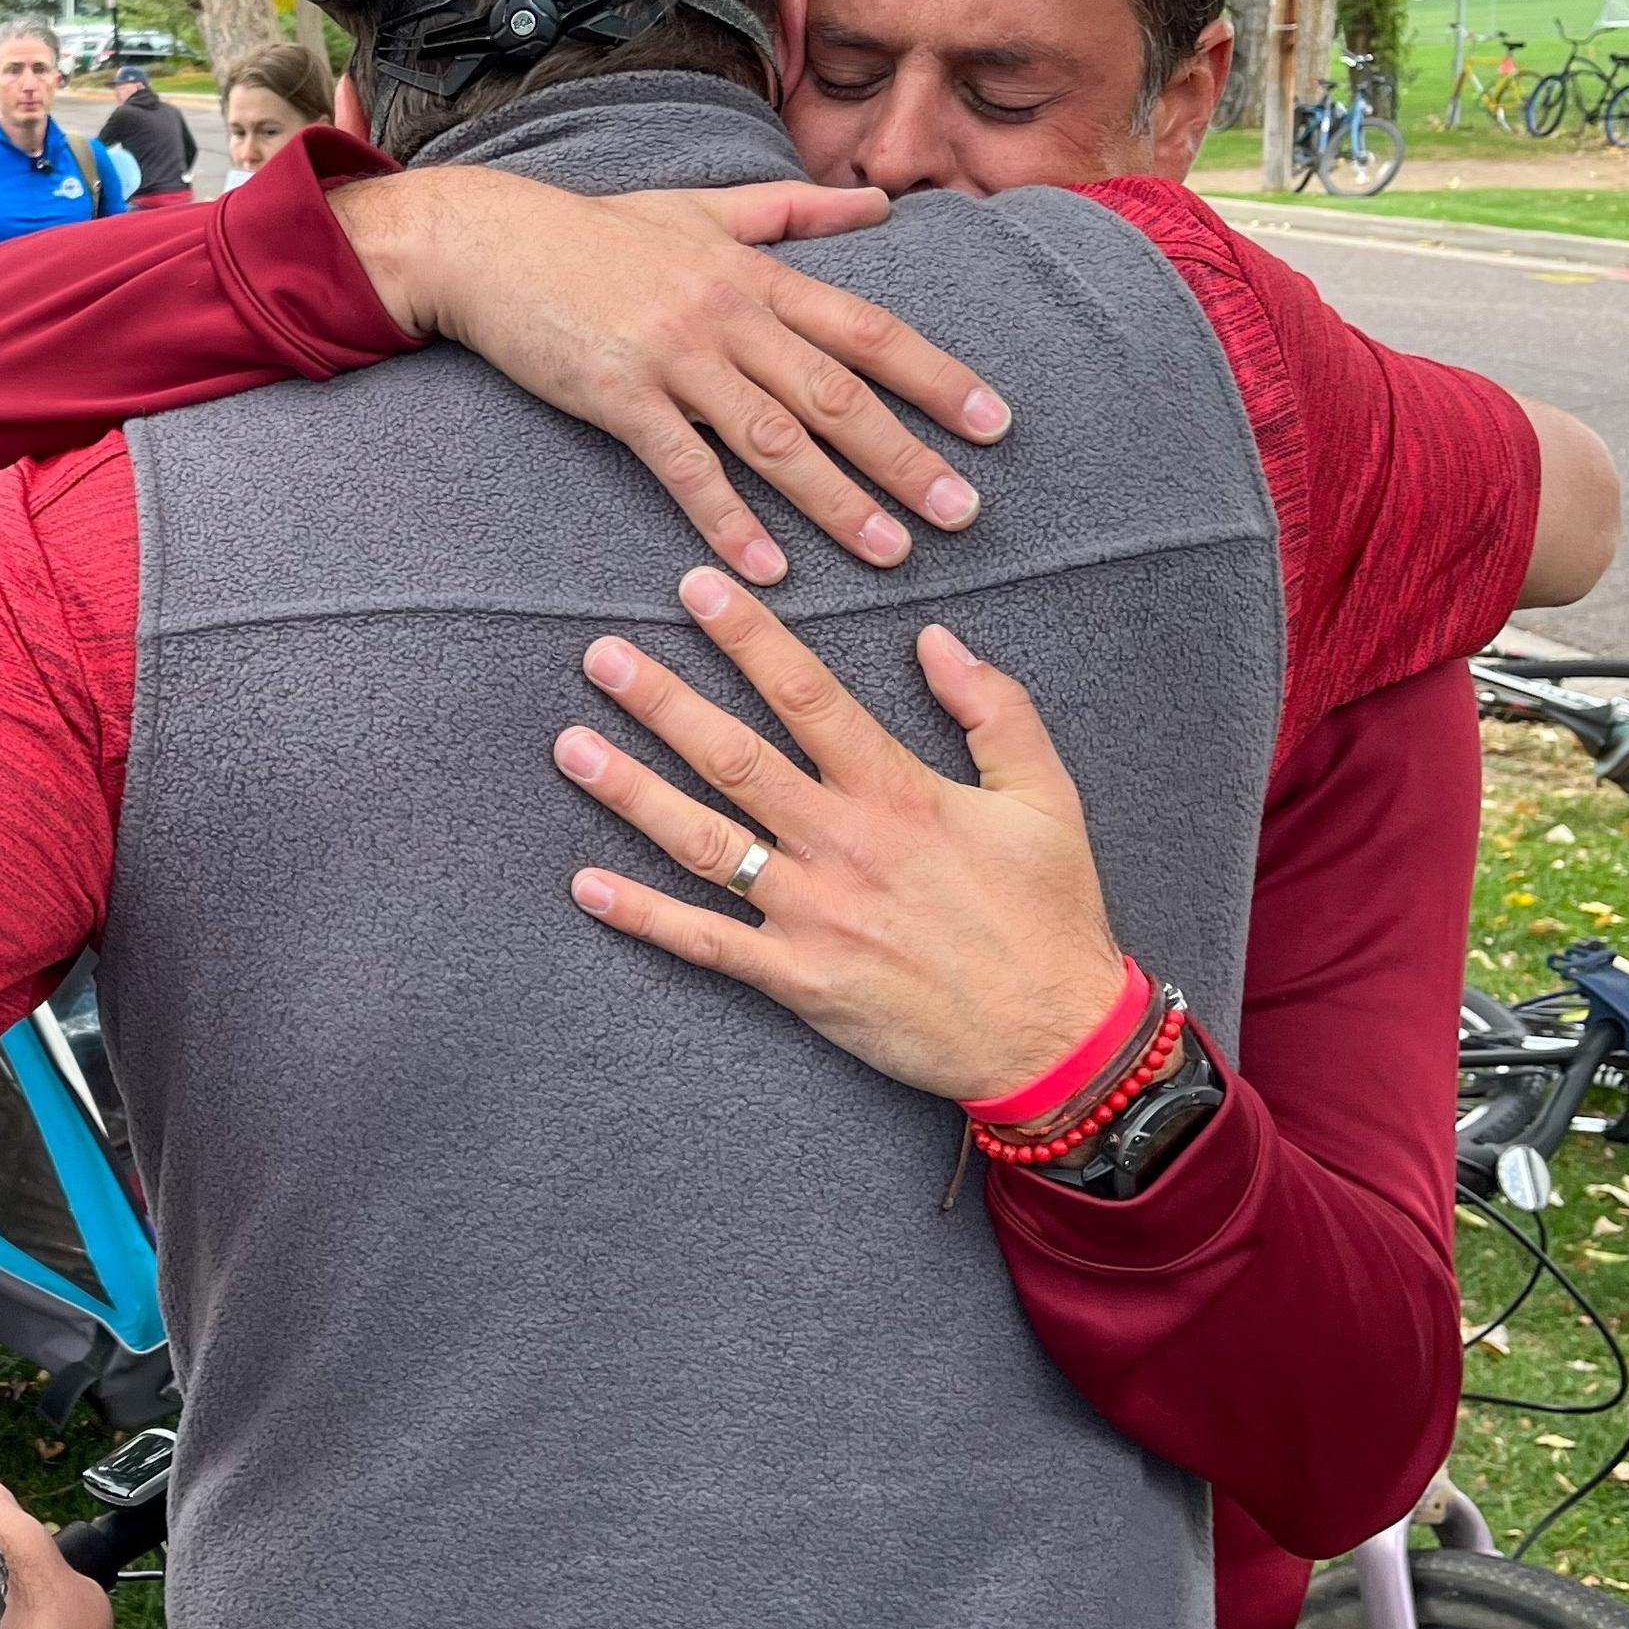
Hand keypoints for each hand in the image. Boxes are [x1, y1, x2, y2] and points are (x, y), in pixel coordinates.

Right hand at [339, 165, 1008, 580]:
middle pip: (836, 395)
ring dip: (836, 500)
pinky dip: (728, 520)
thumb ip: (795, 211)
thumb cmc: (594, 230)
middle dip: (906, 456)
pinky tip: (765, 569)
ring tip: (890, 551)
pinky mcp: (618, 396)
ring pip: (774, 438)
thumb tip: (880, 202)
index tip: (992, 422)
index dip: (934, 377)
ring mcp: (673, 357)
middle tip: (963, 512)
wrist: (488, 241)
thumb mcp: (703, 208)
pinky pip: (685, 468)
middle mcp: (727, 315)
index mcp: (755, 274)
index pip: (865, 330)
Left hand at [554, 569, 1127, 1102]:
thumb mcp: (1046, 796)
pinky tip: (586, 885)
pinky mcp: (798, 980)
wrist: (1055, 1038)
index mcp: (897, 792)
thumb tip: (938, 638)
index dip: (748, 637)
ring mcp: (813, 915)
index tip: (696, 590)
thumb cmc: (1050, 914)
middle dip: (661, 701)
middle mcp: (843, 844)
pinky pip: (707, 943)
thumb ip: (995, 710)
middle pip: (734, 758)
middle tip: (600, 655)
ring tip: (572, 747)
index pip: (807, 695)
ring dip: (633, 792)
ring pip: (704, 842)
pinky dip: (644, 916)